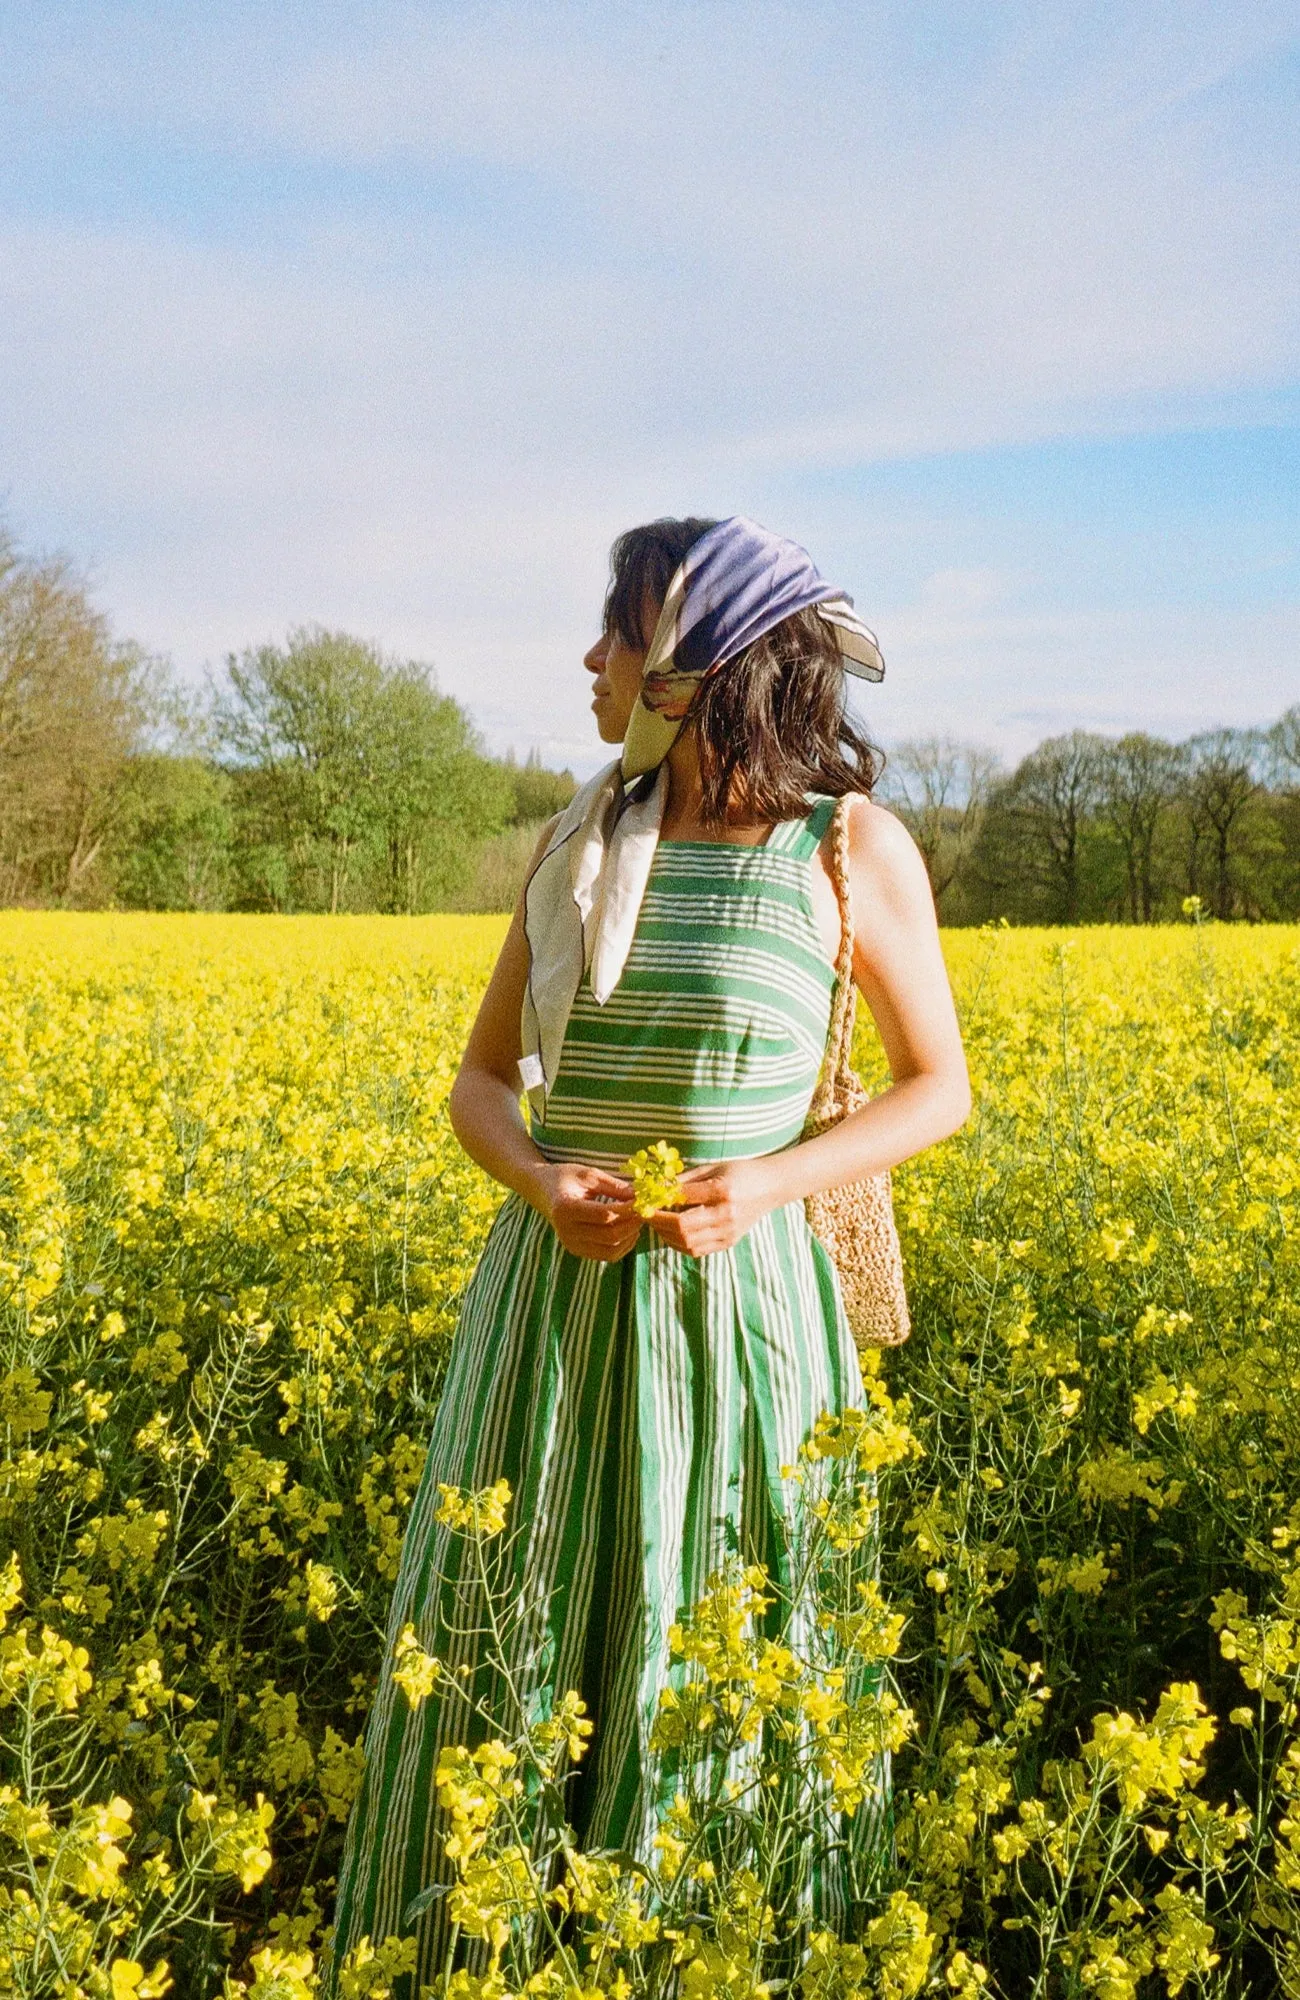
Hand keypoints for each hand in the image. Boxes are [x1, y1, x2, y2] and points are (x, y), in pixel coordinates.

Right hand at [531, 1162, 640, 1261]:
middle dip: (632, 1224)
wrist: (544, 1191)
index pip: (604, 1215)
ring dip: (630, 1237)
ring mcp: (570, 1244)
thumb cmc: (566, 1178)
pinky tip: (629, 1231)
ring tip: (637, 1220)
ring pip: (610, 1249)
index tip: (640, 1200)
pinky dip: (623, 1246)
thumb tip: (639, 1196)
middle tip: (643, 1210)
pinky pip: (606, 1256)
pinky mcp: (577, 1250)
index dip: (627, 1209)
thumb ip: (614, 1186)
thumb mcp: (589, 1174)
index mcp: (565, 1208)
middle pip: (609, 1235)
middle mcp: (565, 1230)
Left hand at [646, 1157, 782, 1257]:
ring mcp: (728, 1232)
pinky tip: (672, 1233)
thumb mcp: (712, 1168)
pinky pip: (696, 1250)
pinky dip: (679, 1244)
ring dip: (665, 1235)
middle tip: (646, 1213)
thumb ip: (685, 1179)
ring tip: (657, 1223)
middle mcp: (726, 1214)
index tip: (643, 1199)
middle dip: (657, 1221)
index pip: (681, 1199)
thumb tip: (656, 1187)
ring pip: (687, 1243)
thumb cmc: (739, 1172)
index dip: (658, 1200)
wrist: (770, 1187)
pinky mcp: (729, 1243)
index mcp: (721, 1190)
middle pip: (681, 1226)